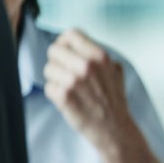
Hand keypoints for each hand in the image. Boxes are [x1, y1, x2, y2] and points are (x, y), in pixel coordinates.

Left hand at [43, 28, 134, 151]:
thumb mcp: (115, 70)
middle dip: (57, 61)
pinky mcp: (64, 96)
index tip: (65, 50)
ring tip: (69, 88)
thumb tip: (79, 44)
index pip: (71, 34)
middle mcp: (87, 66)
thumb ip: (98, 55)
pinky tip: (68, 100)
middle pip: (54, 50)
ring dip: (56, 79)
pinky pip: (48, 87)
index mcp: (100, 56)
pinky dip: (55, 94)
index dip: (65, 42)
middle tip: (65, 73)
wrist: (114, 128)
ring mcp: (74, 81)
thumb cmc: (113, 100)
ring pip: (48, 69)